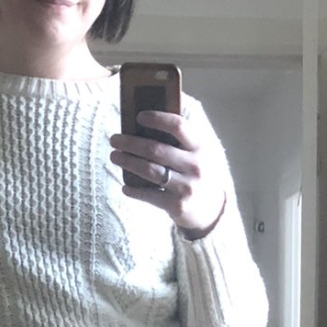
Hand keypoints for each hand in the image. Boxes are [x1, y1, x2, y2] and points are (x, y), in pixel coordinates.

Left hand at [109, 105, 228, 237]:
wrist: (212, 210)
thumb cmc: (195, 173)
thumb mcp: (196, 153)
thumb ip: (179, 138)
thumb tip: (145, 118)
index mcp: (200, 147)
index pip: (178, 126)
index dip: (157, 118)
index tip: (139, 116)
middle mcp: (195, 166)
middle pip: (155, 149)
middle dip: (130, 143)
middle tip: (114, 139)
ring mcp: (187, 187)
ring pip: (149, 171)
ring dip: (127, 162)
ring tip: (115, 156)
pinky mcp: (177, 206)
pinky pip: (148, 195)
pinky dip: (133, 190)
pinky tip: (125, 186)